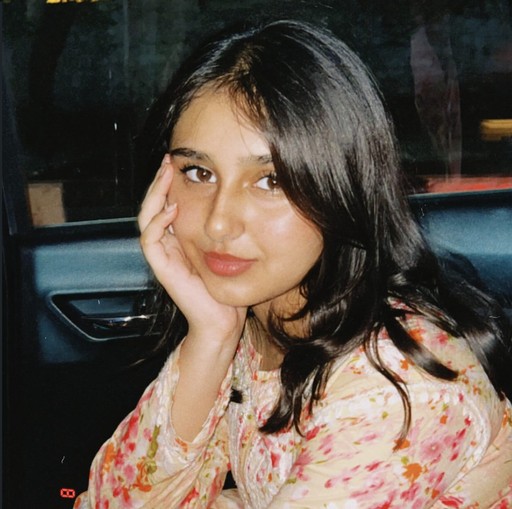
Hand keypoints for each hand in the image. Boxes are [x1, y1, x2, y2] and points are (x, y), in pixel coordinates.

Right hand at [138, 155, 246, 344]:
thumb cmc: (227, 283)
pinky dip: (157, 222)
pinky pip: (150, 240)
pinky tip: (172, 209)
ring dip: (155, 195)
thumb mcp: (225, 246)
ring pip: (146, 218)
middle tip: (168, 160)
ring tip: (166, 174)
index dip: (169, 183)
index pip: (166, 203)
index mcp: (179, 237)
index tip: (179, 162)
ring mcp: (162, 255)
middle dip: (159, 182)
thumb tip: (231, 198)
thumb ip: (219, 227)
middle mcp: (168, 243)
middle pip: (153, 206)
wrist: (222, 317)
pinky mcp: (161, 267)